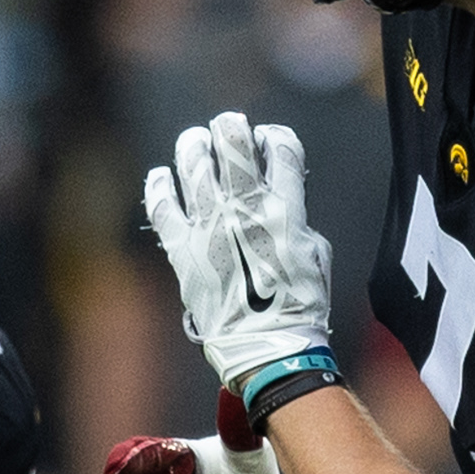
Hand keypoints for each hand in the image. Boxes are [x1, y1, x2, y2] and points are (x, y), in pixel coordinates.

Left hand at [142, 113, 331, 389]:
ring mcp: (209, 228)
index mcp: (284, 209)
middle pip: (232, 144)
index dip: (274, 137)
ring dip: (194, 146)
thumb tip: (277, 196)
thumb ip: (295, 215)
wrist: (269, 347)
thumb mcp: (315, 250)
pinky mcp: (184, 251)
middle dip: (230, 127)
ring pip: (193, 165)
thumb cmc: (299, 303)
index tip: (269, 142)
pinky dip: (159, 186)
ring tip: (196, 142)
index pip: (279, 148)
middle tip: (229, 127)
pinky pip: (162, 207)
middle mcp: (244, 211)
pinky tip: (162, 176)